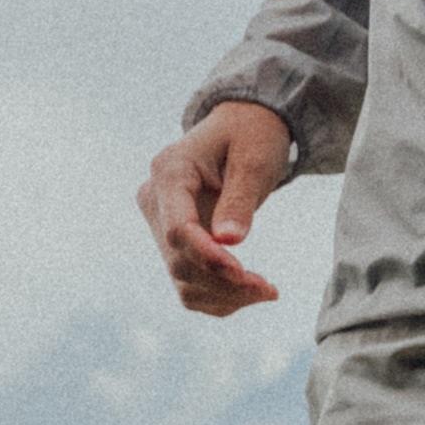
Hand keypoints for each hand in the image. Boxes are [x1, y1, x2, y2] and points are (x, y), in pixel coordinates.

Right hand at [141, 101, 290, 315]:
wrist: (242, 127)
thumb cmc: (251, 134)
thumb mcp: (254, 158)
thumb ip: (239, 198)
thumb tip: (228, 242)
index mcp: (169, 172)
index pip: (178, 229)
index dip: (209, 258)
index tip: (245, 275)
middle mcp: (155, 201)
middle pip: (179, 260)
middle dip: (223, 282)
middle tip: (269, 289)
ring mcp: (160, 224)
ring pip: (181, 280)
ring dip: (223, 296)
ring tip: (266, 291)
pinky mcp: (173, 243)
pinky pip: (188, 283)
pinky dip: (218, 297)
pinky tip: (250, 292)